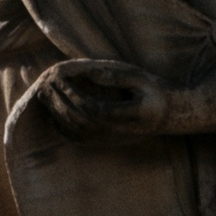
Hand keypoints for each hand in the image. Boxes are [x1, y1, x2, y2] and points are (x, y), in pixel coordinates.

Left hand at [38, 59, 168, 141]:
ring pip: (80, 134)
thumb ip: (116, 77)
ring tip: (46, 96)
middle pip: (83, 122)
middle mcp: (121, 131)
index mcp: (133, 115)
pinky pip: (82, 141)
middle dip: (62, 102)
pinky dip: (64, 130)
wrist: (168, 115)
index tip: (62, 79)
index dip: (76, 95)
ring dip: (59, 115)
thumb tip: (89, 73)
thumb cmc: (156, 91)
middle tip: (46, 84)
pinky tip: (54, 116)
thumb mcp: (141, 78)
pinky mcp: (107, 142)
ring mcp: (113, 140)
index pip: (96, 109)